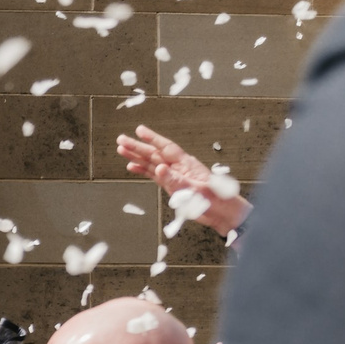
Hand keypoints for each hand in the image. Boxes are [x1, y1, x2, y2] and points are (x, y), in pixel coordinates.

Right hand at [117, 124, 248, 237]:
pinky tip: (133, 166)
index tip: (139, 130)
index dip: (152, 138)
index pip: (165, 147)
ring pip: (152, 162)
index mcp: (186, 164)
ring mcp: (174, 176)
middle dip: (138, 146)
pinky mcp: (172, 185)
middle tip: (121, 139)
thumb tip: (160, 169)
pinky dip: (143, 170)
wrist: (222, 213)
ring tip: (122, 150)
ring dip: (137, 156)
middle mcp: (178, 167)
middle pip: (154, 153)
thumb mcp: (195, 191)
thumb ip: (176, 180)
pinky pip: (154, 175)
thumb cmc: (215, 200)